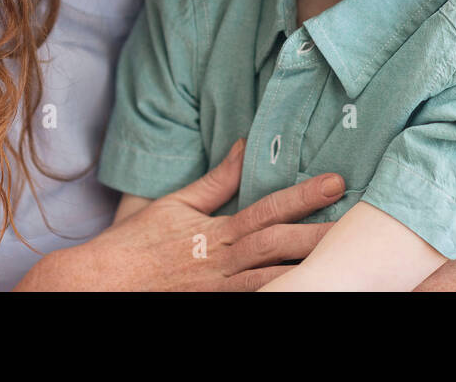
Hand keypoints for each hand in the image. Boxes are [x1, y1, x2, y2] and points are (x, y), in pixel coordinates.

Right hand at [17, 140, 344, 290]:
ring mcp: (218, 292)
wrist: (95, 285)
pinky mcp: (213, 309)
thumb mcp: (175, 206)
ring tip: (344, 265)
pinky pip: (254, 304)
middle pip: (279, 246)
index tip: (336, 181)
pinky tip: (304, 294)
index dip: (304, 195)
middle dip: (319, 235)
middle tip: (360, 225)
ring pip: (273, 281)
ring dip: (308, 272)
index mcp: (216, 231)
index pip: (268, 208)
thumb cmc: (134, 246)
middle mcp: (221, 261)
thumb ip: (216, 181)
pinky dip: (277, 297)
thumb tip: (245, 146)